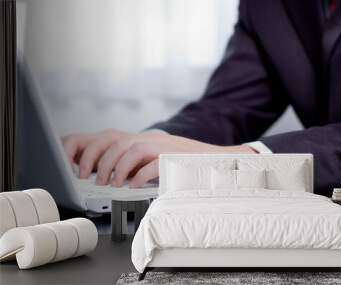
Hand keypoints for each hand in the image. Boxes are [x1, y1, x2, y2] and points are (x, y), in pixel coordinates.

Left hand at [62, 129, 254, 187]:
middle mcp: (149, 138)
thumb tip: (110, 177)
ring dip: (116, 167)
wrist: (214, 160)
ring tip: (111, 183)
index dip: (89, 148)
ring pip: (130, 149)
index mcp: (142, 139)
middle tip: (91, 178)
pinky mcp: (173, 157)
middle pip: (114, 140)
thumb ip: (135, 164)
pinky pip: (152, 164)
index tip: (77, 166)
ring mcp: (162, 145)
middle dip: (97, 159)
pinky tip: (136, 185)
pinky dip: (140, 176)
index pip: (108, 136)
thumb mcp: (155, 161)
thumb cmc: (182, 165)